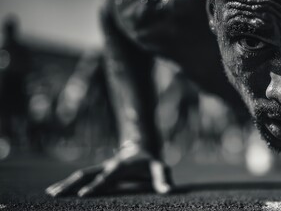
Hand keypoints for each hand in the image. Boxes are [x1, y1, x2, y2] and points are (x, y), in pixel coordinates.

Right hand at [45, 144, 171, 196]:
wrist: (142, 148)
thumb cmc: (152, 162)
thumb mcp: (161, 168)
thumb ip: (163, 178)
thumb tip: (168, 191)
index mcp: (121, 167)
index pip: (107, 178)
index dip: (96, 186)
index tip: (83, 196)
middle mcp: (108, 166)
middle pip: (87, 174)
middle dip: (72, 184)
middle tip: (56, 194)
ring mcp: (101, 169)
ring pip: (80, 175)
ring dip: (66, 184)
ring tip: (50, 193)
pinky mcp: (98, 172)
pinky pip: (81, 178)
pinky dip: (68, 184)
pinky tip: (56, 191)